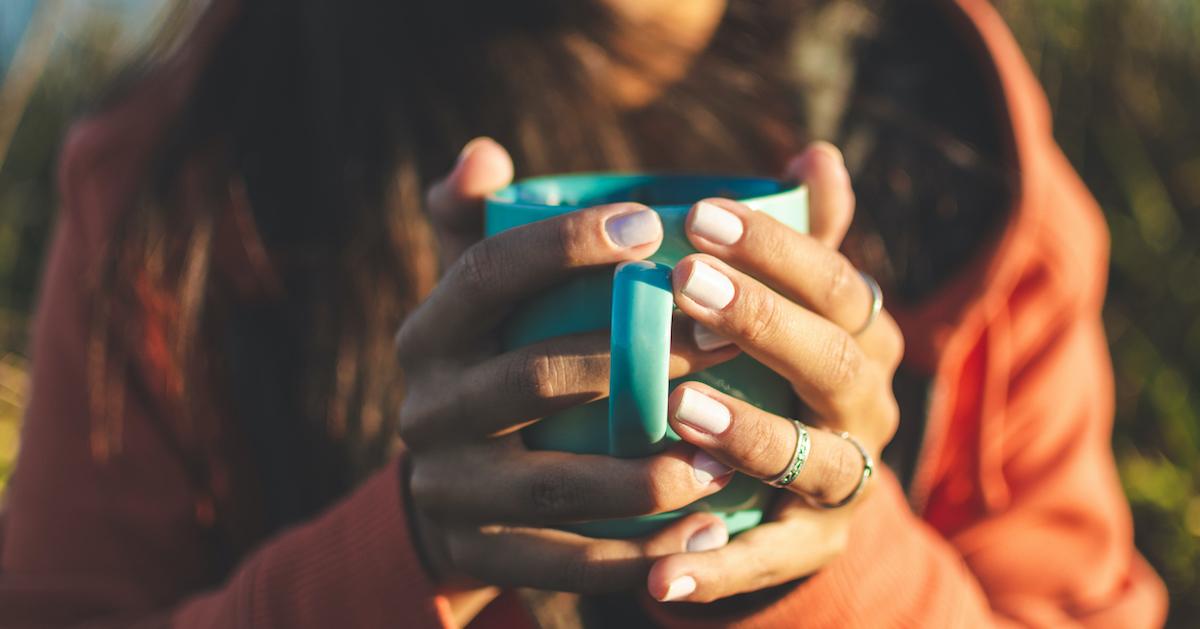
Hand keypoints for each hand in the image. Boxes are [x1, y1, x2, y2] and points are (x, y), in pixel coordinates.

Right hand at [400, 138, 744, 601]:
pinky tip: (706, 537)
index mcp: (430, 332)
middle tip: (727, 340)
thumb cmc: (497, 364)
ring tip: (727, 461)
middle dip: (634, 360)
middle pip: (528, 377)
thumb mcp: (482, 299)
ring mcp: (448, 488)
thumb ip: (487, 224)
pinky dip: (637, 557)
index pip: (485, 273)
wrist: (456, 495)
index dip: (561, 245)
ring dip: (644, 473)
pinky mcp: (478, 554)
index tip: (650, 224)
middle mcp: (425, 408)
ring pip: (552, 483)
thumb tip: (483, 153)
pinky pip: (564, 562)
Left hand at [645, 143, 904, 602]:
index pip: (837, 281)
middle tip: (685, 284)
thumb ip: (797, 234)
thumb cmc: (773, 366)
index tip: (698, 212)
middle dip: (764, 321)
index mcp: (861, 334)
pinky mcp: (813, 544)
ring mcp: (846, 479)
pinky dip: (719, 566)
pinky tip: (660, 569)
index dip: (777, 247)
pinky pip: (770, 558)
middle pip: (834, 361)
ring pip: (812, 457)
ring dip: (750, 433)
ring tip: (679, 410)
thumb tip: (815, 152)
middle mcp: (866, 404)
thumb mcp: (788, 301)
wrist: (795, 484)